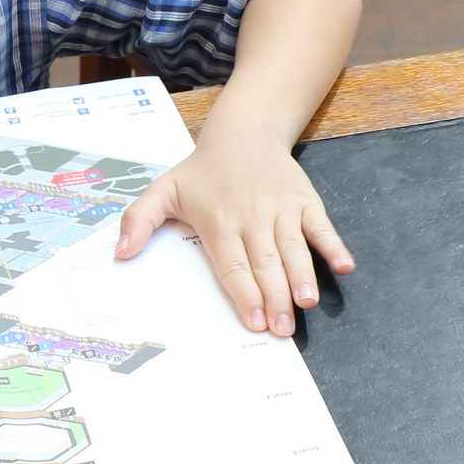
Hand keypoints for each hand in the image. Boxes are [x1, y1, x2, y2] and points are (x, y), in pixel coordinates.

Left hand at [113, 103, 352, 335]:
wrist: (244, 132)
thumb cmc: (202, 170)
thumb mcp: (163, 190)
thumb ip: (138, 220)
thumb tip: (119, 253)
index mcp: (218, 221)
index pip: (232, 264)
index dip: (244, 293)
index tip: (254, 321)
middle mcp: (252, 217)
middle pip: (265, 263)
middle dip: (275, 298)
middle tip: (283, 331)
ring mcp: (281, 209)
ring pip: (293, 248)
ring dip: (302, 277)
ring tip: (307, 304)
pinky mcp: (305, 201)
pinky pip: (321, 225)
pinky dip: (333, 245)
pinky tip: (344, 266)